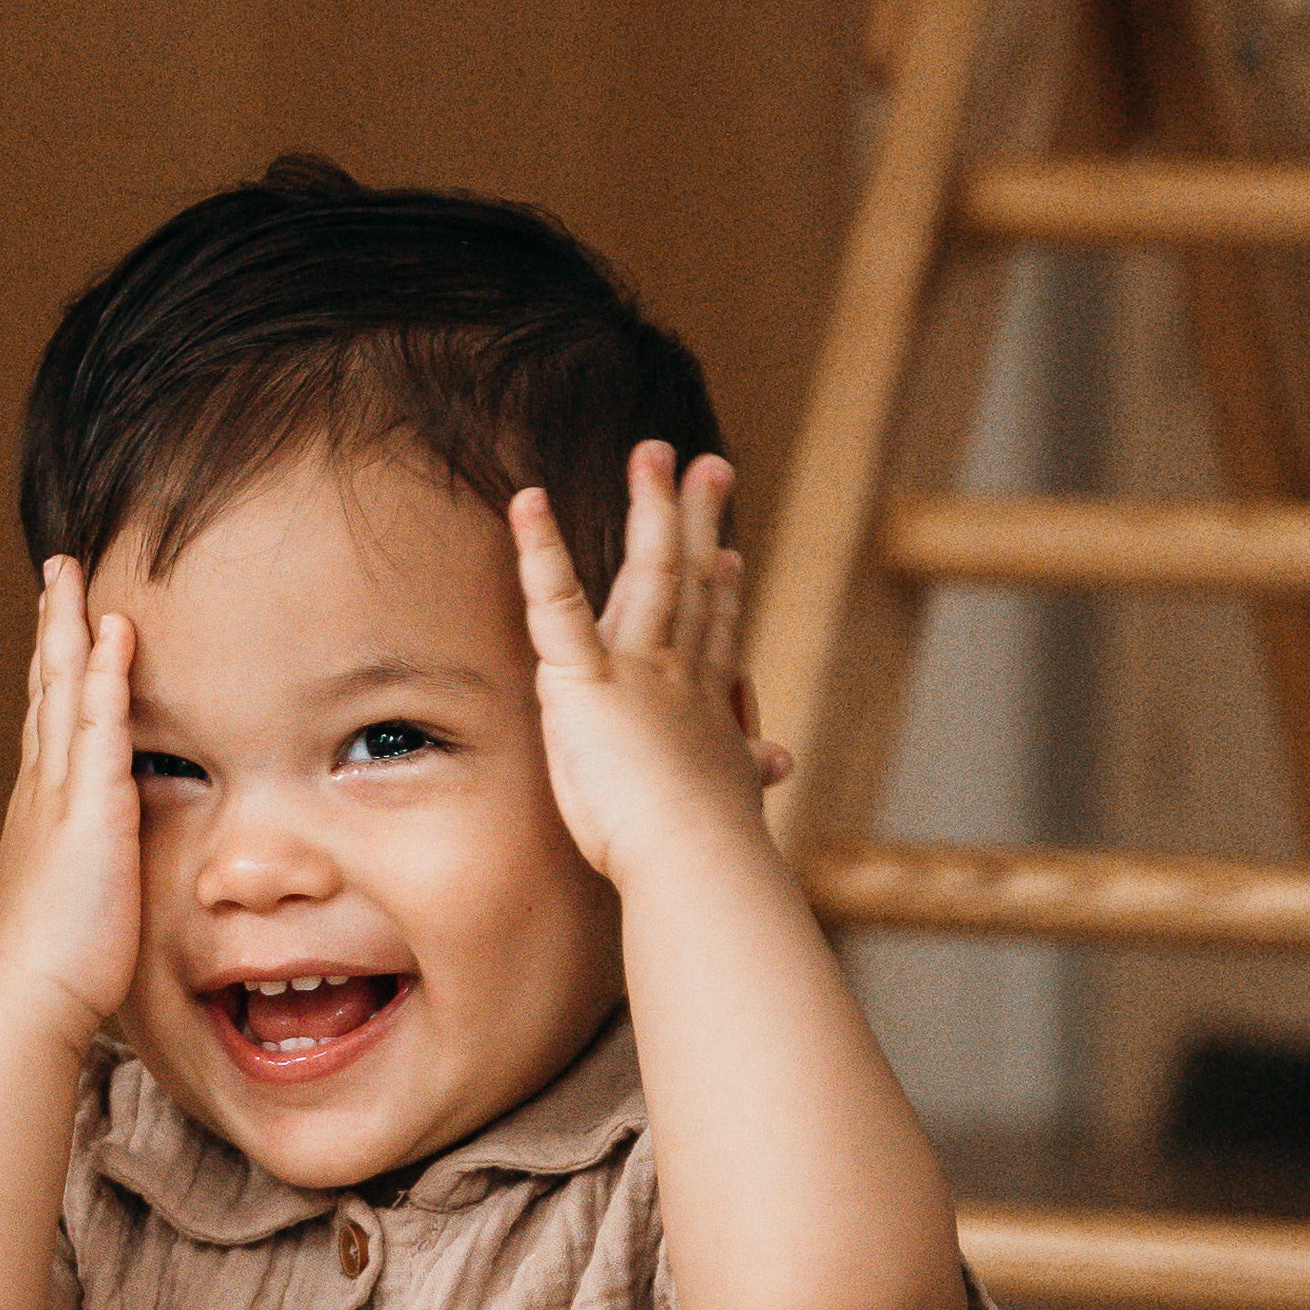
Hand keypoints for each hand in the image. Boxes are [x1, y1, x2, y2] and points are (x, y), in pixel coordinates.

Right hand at [0, 559, 142, 1046]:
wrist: (27, 995)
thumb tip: (100, 863)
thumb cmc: (55, 964)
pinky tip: (114, 633)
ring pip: (63, 692)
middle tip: (57, 569)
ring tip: (74, 575)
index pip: (50, 721)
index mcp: (43, 809)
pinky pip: (99, 726)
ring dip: (71, 628)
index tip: (60, 620)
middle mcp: (44, 790)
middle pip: (46, 688)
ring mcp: (62, 795)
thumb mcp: (75, 897)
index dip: (55, 668)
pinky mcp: (90, 810)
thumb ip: (87, 865)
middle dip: (53, 626)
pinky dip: (104, 675)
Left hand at [511, 447, 794, 890]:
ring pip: (647, 568)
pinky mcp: (584, 677)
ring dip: (649, 505)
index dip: (720, 589)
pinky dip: (541, 549)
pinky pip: (556, 601)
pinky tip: (528, 501)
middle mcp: (677, 670)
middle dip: (697, 517)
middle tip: (708, 464)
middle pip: (691, 579)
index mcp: (703, 702)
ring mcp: (634, 667)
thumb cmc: (705, 846)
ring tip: (651, 452)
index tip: (727, 552)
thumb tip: (782, 759)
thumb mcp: (732, 798)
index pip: (714, 631)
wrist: (694, 857)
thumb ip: (750, 770)